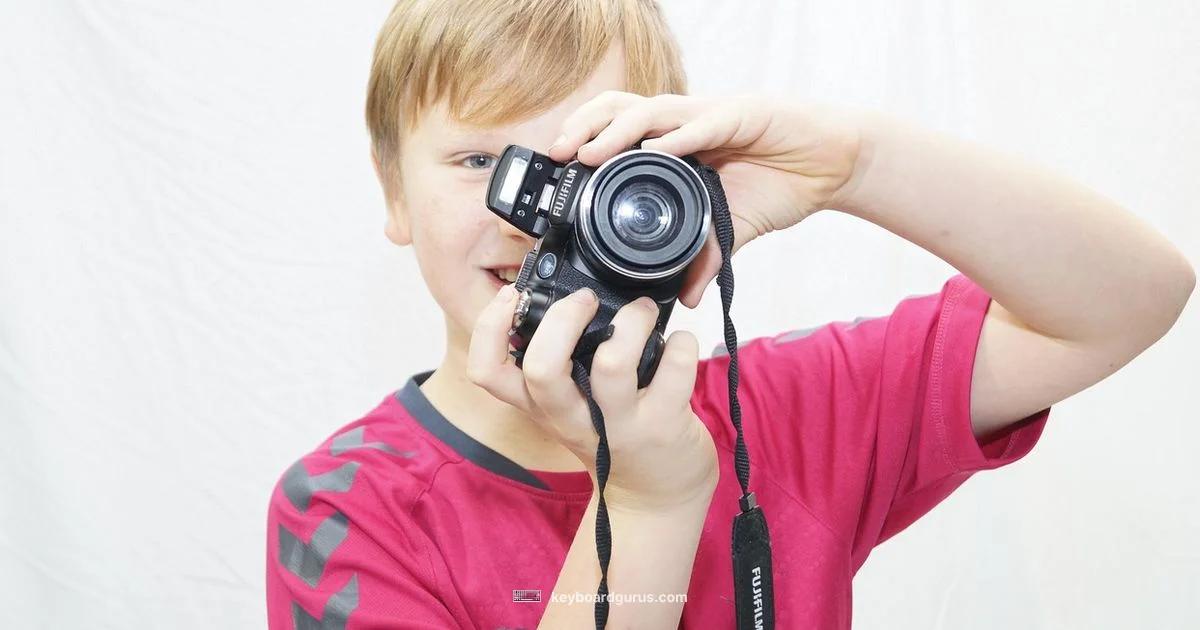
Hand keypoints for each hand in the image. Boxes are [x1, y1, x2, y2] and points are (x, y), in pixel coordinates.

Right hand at [468, 284, 718, 512]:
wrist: (655, 499)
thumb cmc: (611, 438)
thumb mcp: (569, 409)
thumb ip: (559, 365)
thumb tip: (562, 295)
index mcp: (542, 407)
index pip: (489, 373)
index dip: (489, 328)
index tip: (509, 296)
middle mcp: (574, 418)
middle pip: (544, 369)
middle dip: (562, 319)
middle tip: (584, 300)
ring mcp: (621, 425)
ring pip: (613, 365)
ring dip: (632, 322)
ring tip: (642, 311)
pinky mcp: (665, 426)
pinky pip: (675, 372)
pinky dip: (682, 344)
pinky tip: (680, 342)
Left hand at [548, 92, 861, 306]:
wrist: (832, 165)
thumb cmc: (781, 185)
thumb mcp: (733, 231)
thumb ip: (706, 258)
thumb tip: (687, 297)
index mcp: (675, 145)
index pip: (618, 133)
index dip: (586, 144)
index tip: (559, 172)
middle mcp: (684, 123)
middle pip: (620, 108)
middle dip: (585, 127)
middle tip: (560, 155)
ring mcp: (709, 116)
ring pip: (650, 110)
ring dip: (617, 130)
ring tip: (590, 152)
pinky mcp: (742, 115)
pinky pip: (702, 124)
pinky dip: (678, 137)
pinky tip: (658, 149)